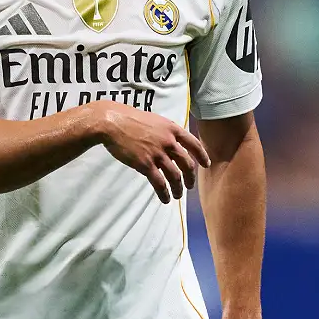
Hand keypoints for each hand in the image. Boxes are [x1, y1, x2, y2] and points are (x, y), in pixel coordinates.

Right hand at [92, 101, 210, 203]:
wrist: (113, 122)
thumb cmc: (130, 119)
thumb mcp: (154, 120)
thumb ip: (165, 131)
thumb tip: (171, 142)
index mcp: (172, 129)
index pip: (194, 144)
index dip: (202, 156)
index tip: (206, 164)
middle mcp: (168, 142)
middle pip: (187, 163)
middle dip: (190, 177)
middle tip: (189, 185)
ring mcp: (158, 154)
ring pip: (175, 176)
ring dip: (178, 188)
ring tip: (177, 195)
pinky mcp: (145, 164)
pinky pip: (159, 183)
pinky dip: (164, 193)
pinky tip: (165, 199)